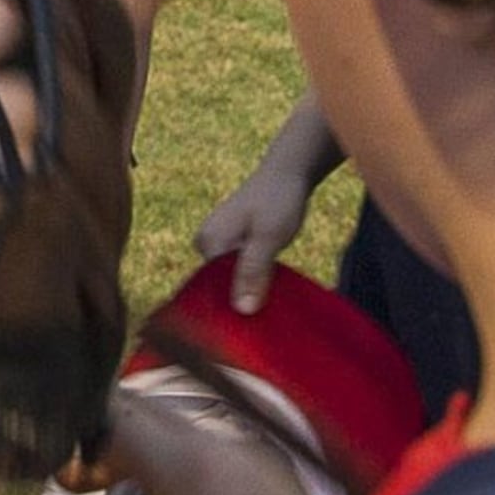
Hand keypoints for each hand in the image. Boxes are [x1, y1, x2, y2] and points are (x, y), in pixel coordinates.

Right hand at [194, 157, 323, 313]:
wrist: (288, 173)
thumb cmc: (278, 201)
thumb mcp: (268, 237)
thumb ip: (253, 271)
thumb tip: (242, 310)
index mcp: (208, 241)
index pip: (214, 290)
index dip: (236, 306)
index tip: (258, 320)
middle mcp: (206, 243)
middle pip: (223, 285)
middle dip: (244, 298)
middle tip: (270, 308)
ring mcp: (219, 242)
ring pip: (234, 279)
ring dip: (252, 289)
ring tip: (272, 298)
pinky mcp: (232, 243)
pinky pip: (240, 269)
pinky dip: (255, 278)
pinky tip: (271, 285)